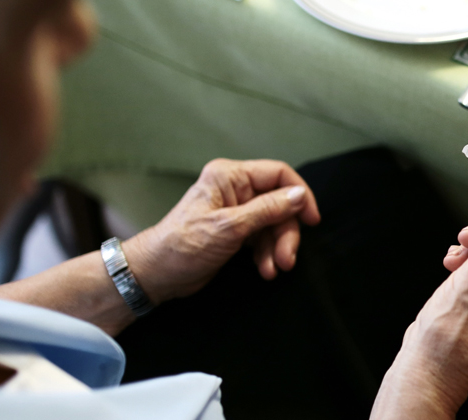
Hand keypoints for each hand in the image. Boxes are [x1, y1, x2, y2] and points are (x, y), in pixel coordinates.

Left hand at [125, 158, 320, 302]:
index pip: (278, 175)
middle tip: (288, 258)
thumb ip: (267, 210)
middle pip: (279, 204)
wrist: (156, 274)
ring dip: (277, 248)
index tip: (311, 220)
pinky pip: (262, 237)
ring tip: (274, 269)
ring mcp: (236, 211)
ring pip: (273, 224)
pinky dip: (267, 253)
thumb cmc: (182, 246)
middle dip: (286, 233)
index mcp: (229, 176)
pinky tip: (265, 269)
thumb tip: (299, 196)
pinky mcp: (235, 231)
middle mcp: (234, 189)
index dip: (300, 195)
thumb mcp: (230, 227)